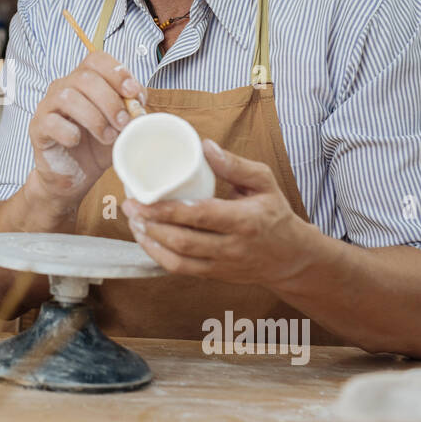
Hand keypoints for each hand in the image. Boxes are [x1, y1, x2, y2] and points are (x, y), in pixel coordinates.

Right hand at [27, 51, 145, 208]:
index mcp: (84, 80)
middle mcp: (63, 87)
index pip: (96, 60)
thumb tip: (140, 102)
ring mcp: (48, 106)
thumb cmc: (96, 147)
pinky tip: (77, 142)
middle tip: (123, 123)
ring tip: (107, 137)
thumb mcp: (121, 126)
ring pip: (68, 97)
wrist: (74, 177)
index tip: (133, 93)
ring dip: (94, 118)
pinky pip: (51, 122)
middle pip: (85, 78)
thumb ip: (132, 110)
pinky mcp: (38, 128)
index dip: (117, 72)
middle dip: (110, 101)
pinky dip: (69, 132)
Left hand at [122, 138, 315, 289]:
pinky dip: (158, 256)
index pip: (201, 215)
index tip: (143, 198)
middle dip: (151, 225)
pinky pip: (180, 270)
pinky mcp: (214, 275)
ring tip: (133, 222)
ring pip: (178, 260)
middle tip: (129, 207)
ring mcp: (222, 265)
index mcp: (246, 220)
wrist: (291, 259)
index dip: (168, 209)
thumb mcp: (264, 182)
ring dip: (150, 241)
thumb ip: (235, 165)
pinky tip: (146, 239)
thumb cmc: (275, 214)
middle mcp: (233, 246)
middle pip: (184, 240)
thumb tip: (204, 145)